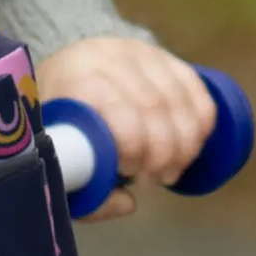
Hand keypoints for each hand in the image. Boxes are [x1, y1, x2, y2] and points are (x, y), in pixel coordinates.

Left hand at [38, 37, 216, 221]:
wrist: (64, 76)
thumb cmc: (58, 124)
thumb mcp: (55, 155)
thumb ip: (82, 189)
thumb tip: (129, 203)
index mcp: (75, 75)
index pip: (118, 107)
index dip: (134, 146)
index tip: (130, 172)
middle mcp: (109, 55)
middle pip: (154, 106)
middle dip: (163, 152)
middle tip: (154, 178)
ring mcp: (140, 52)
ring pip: (180, 100)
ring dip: (184, 145)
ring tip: (169, 171)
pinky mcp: (165, 57)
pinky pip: (197, 90)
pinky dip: (201, 124)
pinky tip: (189, 148)